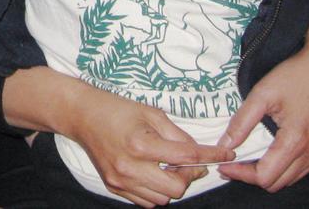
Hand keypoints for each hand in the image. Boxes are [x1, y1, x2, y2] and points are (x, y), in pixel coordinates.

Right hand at [4, 68, 233, 206]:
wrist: (81, 115)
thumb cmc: (116, 109)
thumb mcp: (150, 112)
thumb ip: (177, 134)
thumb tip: (197, 152)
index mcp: (140, 144)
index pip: (186, 156)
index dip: (210, 156)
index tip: (226, 154)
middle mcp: (130, 166)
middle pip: (176, 187)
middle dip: (189, 175)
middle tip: (189, 161)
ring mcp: (120, 180)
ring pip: (162, 198)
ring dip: (172, 185)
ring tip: (170, 166)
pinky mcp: (113, 186)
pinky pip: (146, 201)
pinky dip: (156, 191)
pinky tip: (154, 173)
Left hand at [217, 21, 308, 191]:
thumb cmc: (295, 75)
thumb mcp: (262, 94)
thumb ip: (242, 122)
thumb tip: (225, 145)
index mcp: (296, 141)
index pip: (265, 176)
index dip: (241, 174)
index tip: (224, 167)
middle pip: (279, 182)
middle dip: (253, 176)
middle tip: (234, 163)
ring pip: (293, 178)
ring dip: (271, 173)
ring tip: (250, 159)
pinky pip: (305, 167)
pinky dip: (287, 166)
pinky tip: (274, 151)